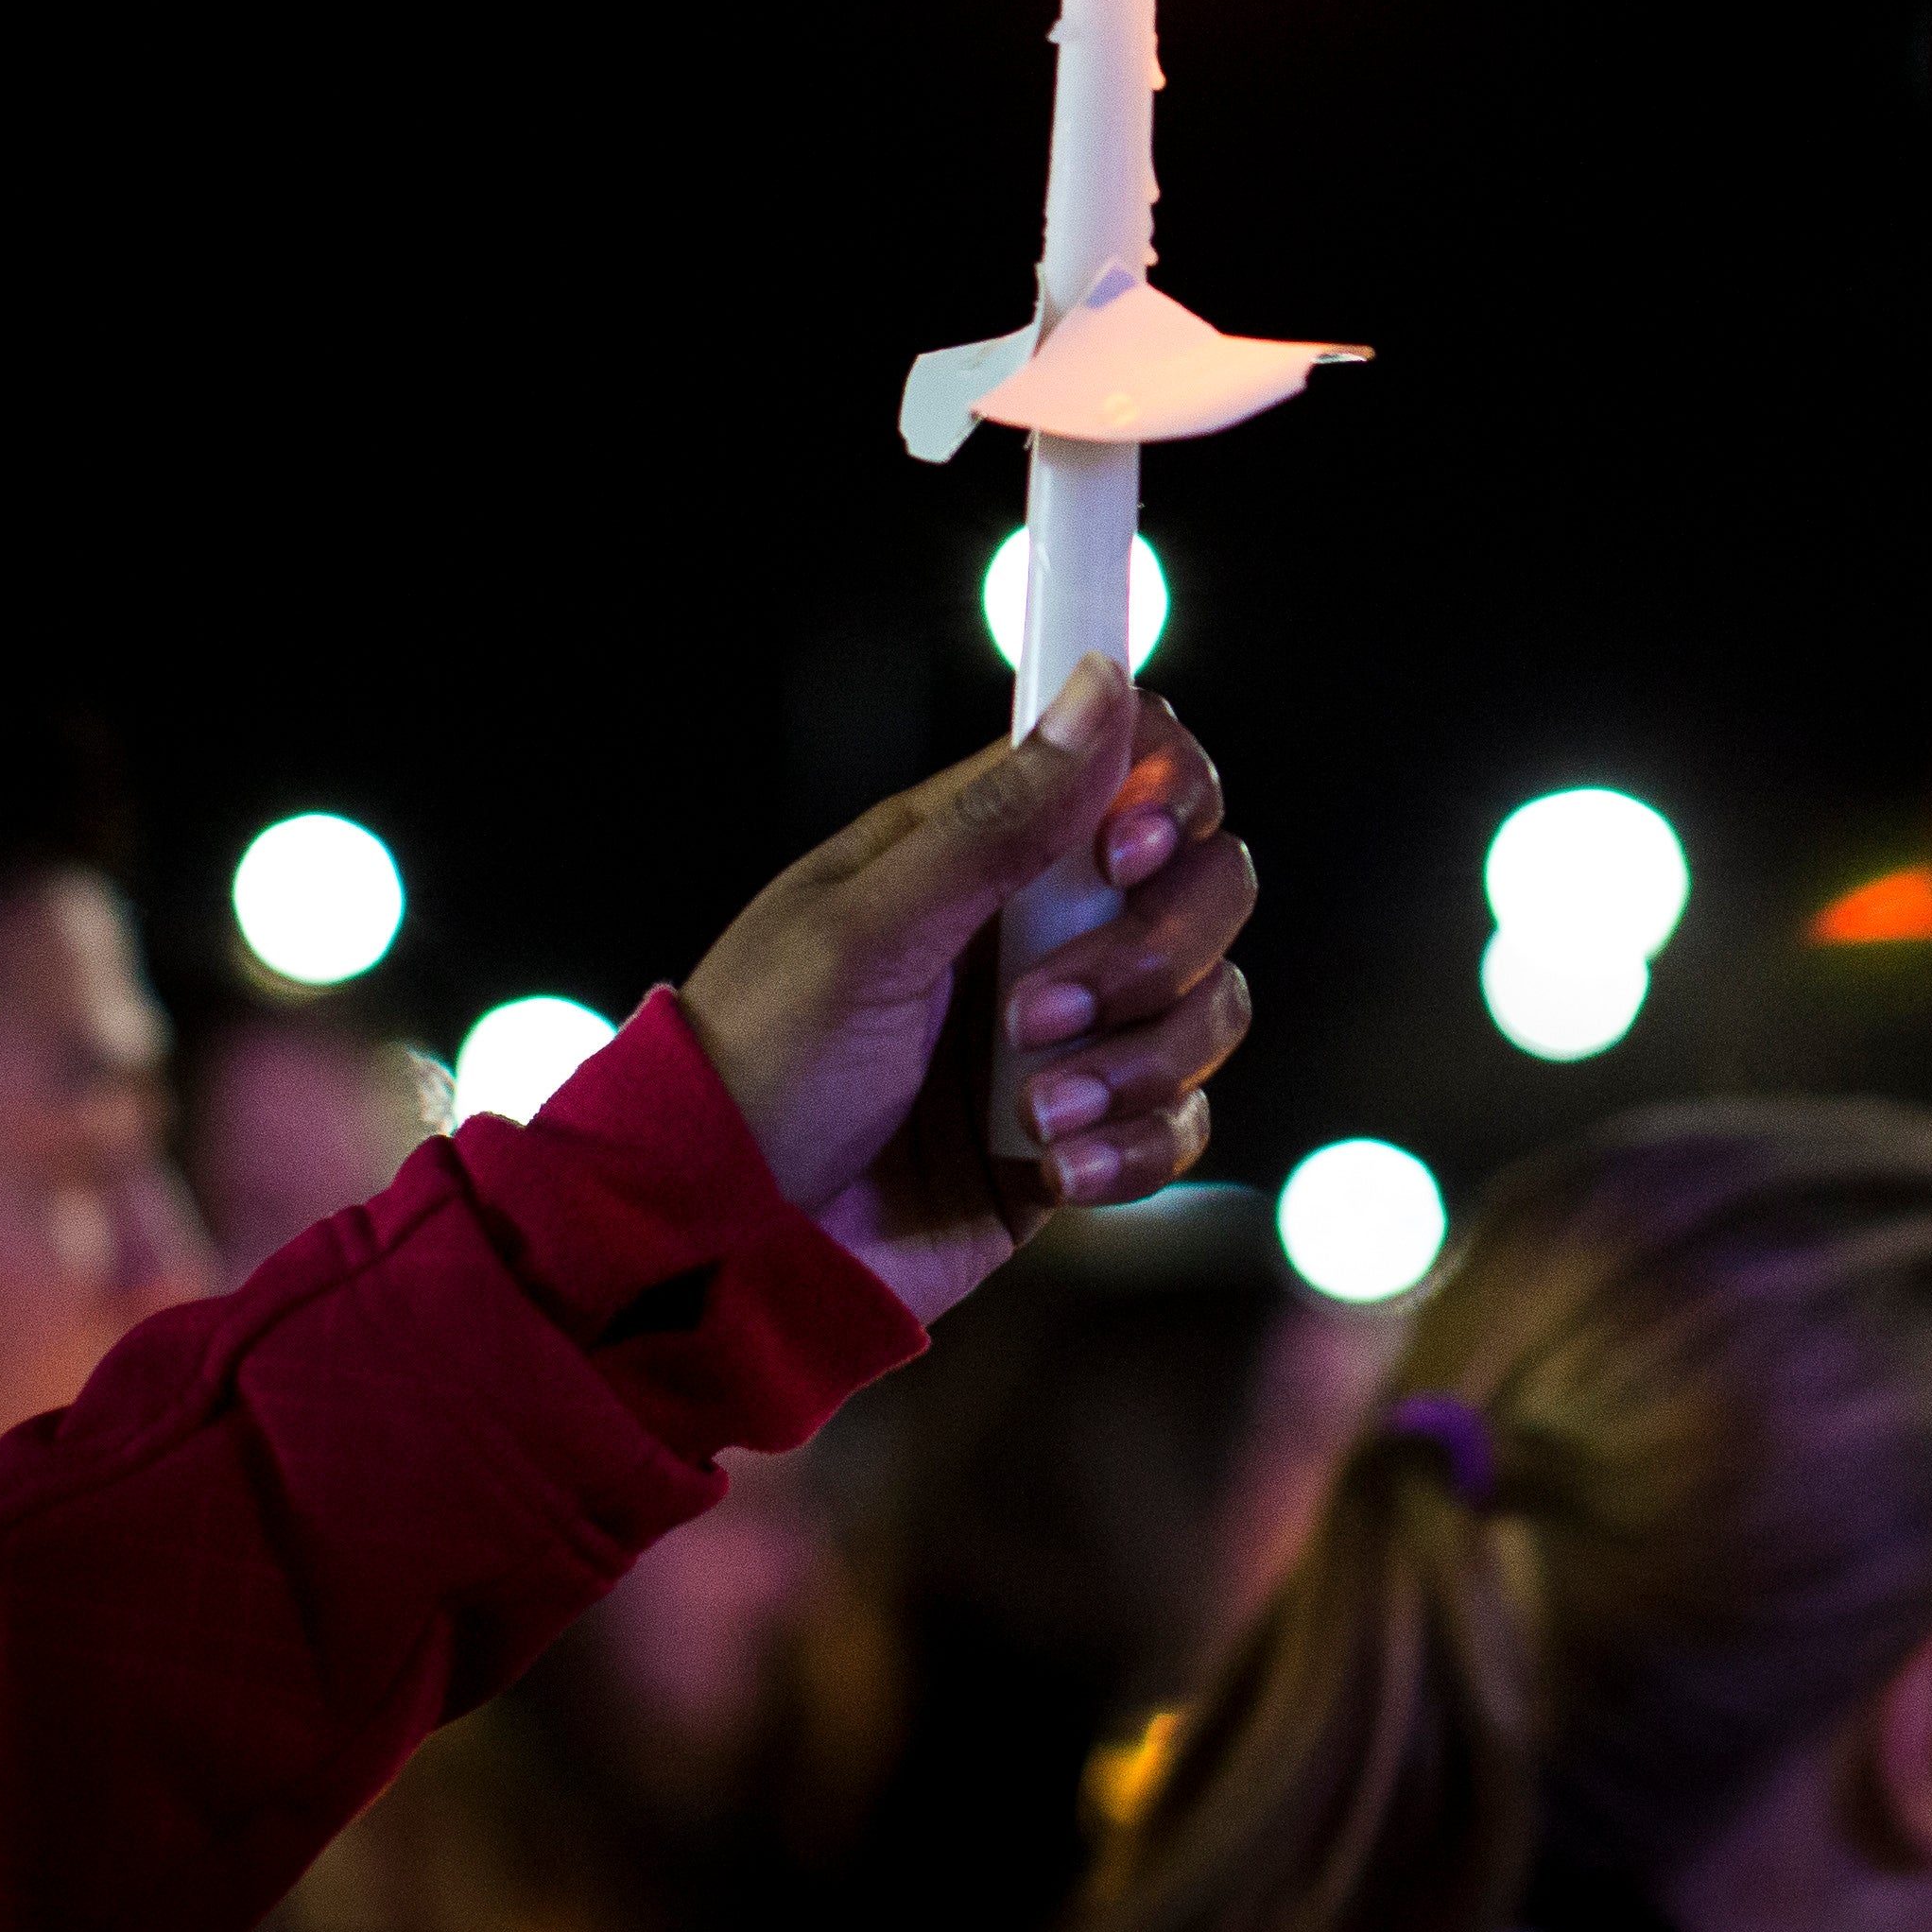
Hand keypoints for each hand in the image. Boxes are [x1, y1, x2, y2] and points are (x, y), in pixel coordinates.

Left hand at [675, 653, 1254, 1322]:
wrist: (724, 1249)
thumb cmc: (761, 1069)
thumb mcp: (865, 933)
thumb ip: (998, 820)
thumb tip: (1102, 682)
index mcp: (979, 849)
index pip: (1134, 765)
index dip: (1166, 791)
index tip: (1126, 847)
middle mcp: (1039, 928)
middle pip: (1203, 885)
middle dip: (1155, 949)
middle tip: (1037, 1010)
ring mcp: (1068, 1036)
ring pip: (1207, 1006)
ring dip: (1142, 1061)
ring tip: (1036, 1113)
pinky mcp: (1080, 1138)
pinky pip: (1178, 1124)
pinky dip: (1135, 1148)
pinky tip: (1055, 1172)